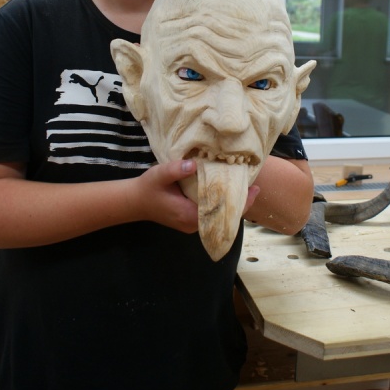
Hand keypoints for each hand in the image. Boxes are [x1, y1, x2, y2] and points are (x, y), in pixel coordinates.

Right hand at [136, 160, 260, 232]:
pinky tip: (227, 191)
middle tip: (255, 186)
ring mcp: (192, 224)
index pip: (221, 213)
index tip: (254, 190)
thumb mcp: (159, 175)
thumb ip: (176, 170)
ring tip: (244, 187)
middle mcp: (193, 224)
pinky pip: (211, 214)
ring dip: (231, 203)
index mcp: (189, 215)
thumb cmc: (147, 188)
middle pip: (224, 217)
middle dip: (240, 202)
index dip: (240, 203)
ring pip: (218, 216)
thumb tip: (194, 165)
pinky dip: (221, 204)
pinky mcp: (191, 220)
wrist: (134, 202)